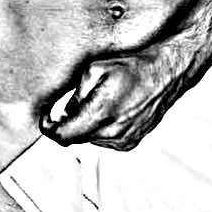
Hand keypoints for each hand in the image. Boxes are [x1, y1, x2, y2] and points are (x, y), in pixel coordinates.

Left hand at [40, 35, 205, 150]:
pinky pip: (106, 140)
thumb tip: (64, 113)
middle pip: (76, 138)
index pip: (62, 135)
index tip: (45, 118)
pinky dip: (102, 127)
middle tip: (76, 101)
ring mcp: (123, 140)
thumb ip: (75, 94)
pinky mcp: (131, 142)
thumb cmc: (132, 68)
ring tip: (101, 101)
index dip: (49, 127)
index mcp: (101, 113)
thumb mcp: (94, 69)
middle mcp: (112, 133)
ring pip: (91, 139)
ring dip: (87, 125)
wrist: (165, 74)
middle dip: (70, 122)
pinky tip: (112, 109)